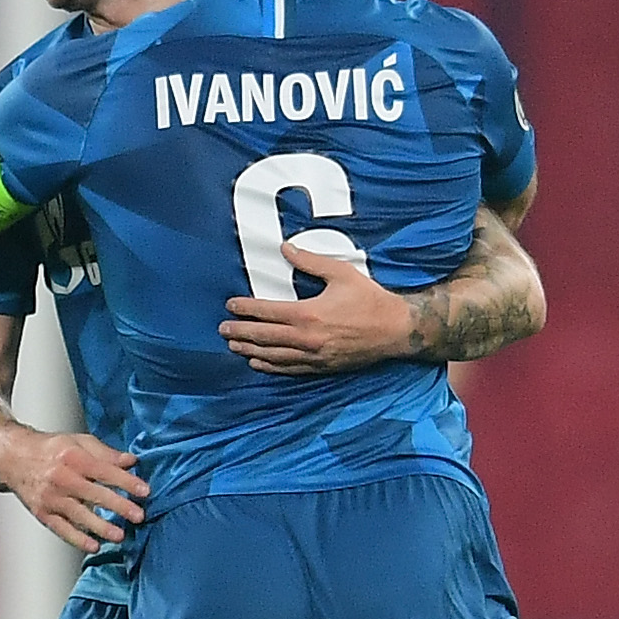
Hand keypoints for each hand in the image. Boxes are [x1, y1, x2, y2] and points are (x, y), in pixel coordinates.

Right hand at [4, 429, 146, 554]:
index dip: (126, 482)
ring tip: (120, 536)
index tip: (144, 491)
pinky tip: (93, 546)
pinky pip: (62, 529)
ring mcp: (51, 497)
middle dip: (119, 506)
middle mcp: (61, 477)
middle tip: (139, 516)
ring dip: (101, 527)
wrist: (14, 458)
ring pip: (79, 515)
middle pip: (94, 494)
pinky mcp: (43, 513)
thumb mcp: (78, 441)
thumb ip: (106, 453)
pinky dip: (77, 539)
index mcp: (73, 457)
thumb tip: (131, 462)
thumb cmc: (50, 449)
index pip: (105, 471)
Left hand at [220, 243, 415, 376]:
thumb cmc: (370, 300)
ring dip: (250, 351)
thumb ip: (310, 262)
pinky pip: (289, 369)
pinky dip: (271, 366)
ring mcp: (313, 356)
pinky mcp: (321, 367)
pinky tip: (258, 363)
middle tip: (223, 330)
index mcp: (308, 314)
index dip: (246, 309)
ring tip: (234, 347)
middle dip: (240, 333)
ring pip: (273, 356)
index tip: (231, 306)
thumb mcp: (341, 273)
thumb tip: (286, 249)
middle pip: (264, 337)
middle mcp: (306, 338)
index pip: (267, 312)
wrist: (395, 330)